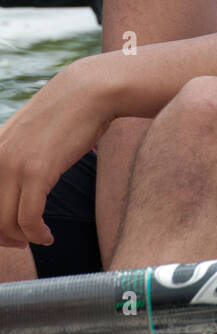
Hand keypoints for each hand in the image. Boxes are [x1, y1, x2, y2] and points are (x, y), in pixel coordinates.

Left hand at [0, 55, 117, 248]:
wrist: (91, 91)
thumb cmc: (68, 113)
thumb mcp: (30, 133)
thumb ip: (16, 154)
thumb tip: (20, 181)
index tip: (8, 231)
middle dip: (3, 236)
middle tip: (20, 242)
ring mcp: (14, 164)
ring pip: (6, 222)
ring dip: (22, 239)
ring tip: (37, 238)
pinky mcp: (37, 171)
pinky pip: (28, 219)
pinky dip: (36, 235)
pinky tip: (47, 237)